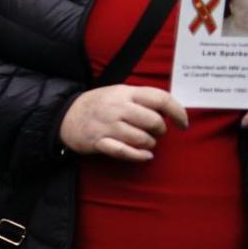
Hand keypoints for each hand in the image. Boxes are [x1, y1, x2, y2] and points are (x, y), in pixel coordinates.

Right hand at [59, 84, 189, 162]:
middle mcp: (117, 108)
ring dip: (149, 144)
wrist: (64, 115)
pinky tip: (145, 155)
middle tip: (156, 132)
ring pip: (141, 138)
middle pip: (153, 121)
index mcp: (125, 92)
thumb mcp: (118, 93)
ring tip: (145, 142)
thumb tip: (170, 111)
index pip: (160, 98)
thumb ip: (142, 99)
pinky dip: (139, 156)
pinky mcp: (99, 142)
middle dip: (160, 131)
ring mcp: (107, 125)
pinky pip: (125, 152)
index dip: (177, 112)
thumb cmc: (98, 105)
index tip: (183, 123)